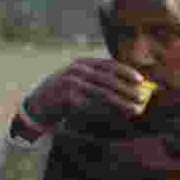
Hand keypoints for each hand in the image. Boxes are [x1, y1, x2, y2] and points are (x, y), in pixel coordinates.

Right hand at [24, 58, 147, 124]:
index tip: (141, 80)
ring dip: (122, 103)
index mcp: (82, 63)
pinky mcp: (66, 98)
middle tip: (142, 98)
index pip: (108, 64)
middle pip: (108, 80)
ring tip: (135, 110)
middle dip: (128, 89)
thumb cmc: (65, 94)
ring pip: (103, 94)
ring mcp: (70, 83)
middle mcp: (76, 70)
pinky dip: (108, 112)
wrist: (37, 106)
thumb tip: (130, 89)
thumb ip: (101, 82)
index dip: (126, 72)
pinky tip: (118, 117)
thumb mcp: (81, 82)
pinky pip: (93, 106)